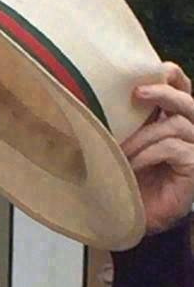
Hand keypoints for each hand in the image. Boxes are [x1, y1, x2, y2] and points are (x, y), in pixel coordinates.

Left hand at [122, 63, 193, 234]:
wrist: (135, 216)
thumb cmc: (129, 178)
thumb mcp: (126, 142)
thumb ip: (127, 120)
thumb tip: (101, 92)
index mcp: (174, 118)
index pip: (182, 88)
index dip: (171, 75)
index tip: (148, 70)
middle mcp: (190, 130)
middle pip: (186, 101)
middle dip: (162, 92)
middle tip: (136, 93)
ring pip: (176, 124)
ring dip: (144, 134)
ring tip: (122, 148)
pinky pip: (173, 148)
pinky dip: (148, 153)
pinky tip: (132, 164)